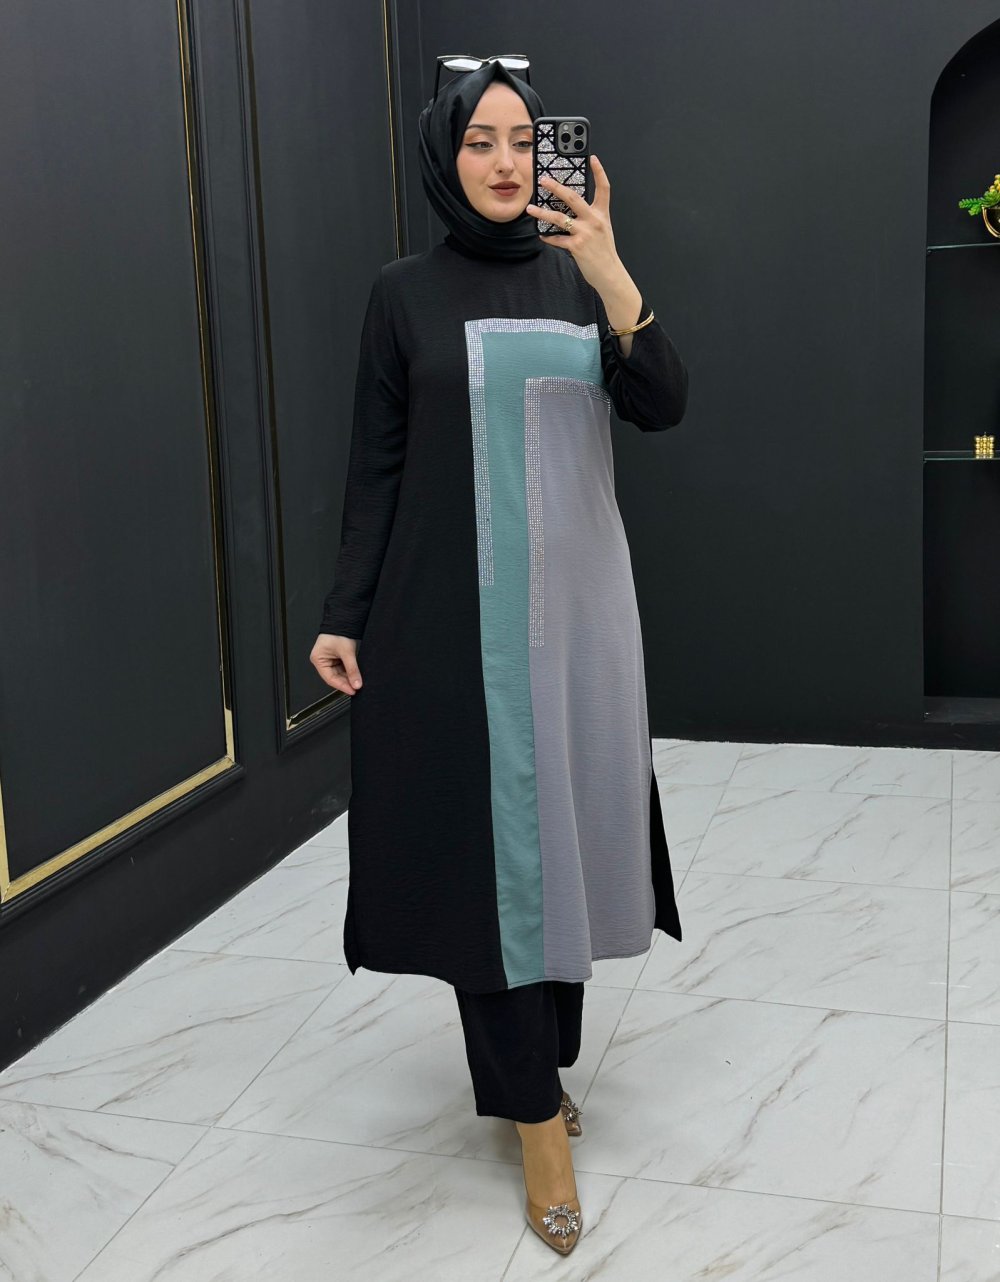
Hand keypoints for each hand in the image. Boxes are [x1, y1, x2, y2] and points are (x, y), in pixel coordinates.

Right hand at [310, 633, 362, 694]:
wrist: (343, 620)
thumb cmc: (338, 632)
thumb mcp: (347, 652)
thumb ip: (352, 669)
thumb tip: (356, 684)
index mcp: (318, 659)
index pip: (330, 678)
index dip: (341, 686)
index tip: (352, 691)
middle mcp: (322, 660)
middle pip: (334, 677)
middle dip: (346, 682)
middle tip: (357, 688)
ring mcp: (329, 659)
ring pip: (339, 674)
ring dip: (348, 678)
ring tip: (357, 683)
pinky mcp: (336, 657)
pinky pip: (342, 668)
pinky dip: (349, 672)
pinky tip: (356, 676)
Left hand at [524, 155, 620, 290]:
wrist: (610, 273)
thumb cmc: (604, 252)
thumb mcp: (602, 230)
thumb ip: (590, 218)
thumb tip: (572, 211)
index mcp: (601, 214)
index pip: (604, 188)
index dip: (599, 172)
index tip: (593, 158)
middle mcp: (594, 220)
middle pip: (573, 197)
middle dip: (556, 187)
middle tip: (543, 180)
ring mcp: (585, 233)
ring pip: (559, 217)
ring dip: (542, 213)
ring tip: (530, 209)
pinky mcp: (576, 246)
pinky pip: (557, 239)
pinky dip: (548, 237)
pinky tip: (542, 235)